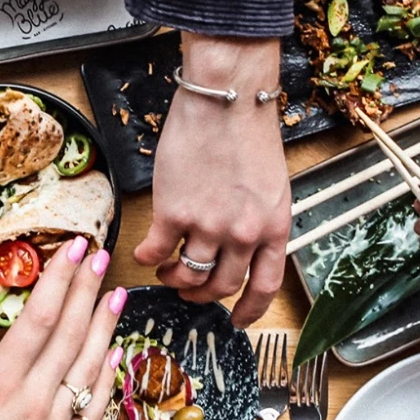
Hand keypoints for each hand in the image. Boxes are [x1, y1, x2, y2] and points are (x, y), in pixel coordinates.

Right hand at [0, 237, 124, 419]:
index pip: (38, 320)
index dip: (59, 281)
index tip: (74, 251)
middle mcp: (33, 401)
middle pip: (69, 334)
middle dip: (86, 290)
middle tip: (101, 256)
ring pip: (89, 366)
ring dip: (105, 326)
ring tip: (116, 294)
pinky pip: (95, 406)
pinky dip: (108, 376)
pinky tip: (114, 353)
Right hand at [136, 35, 291, 326]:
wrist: (226, 98)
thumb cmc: (247, 130)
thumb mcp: (270, 184)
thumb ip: (258, 218)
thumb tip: (240, 245)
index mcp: (274, 227)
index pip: (265, 286)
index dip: (249, 311)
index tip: (236, 321)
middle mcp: (244, 234)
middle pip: (221, 286)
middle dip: (202, 295)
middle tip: (189, 290)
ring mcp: (208, 226)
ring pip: (188, 275)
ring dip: (174, 279)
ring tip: (166, 270)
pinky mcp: (174, 213)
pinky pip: (156, 252)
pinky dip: (148, 257)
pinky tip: (145, 252)